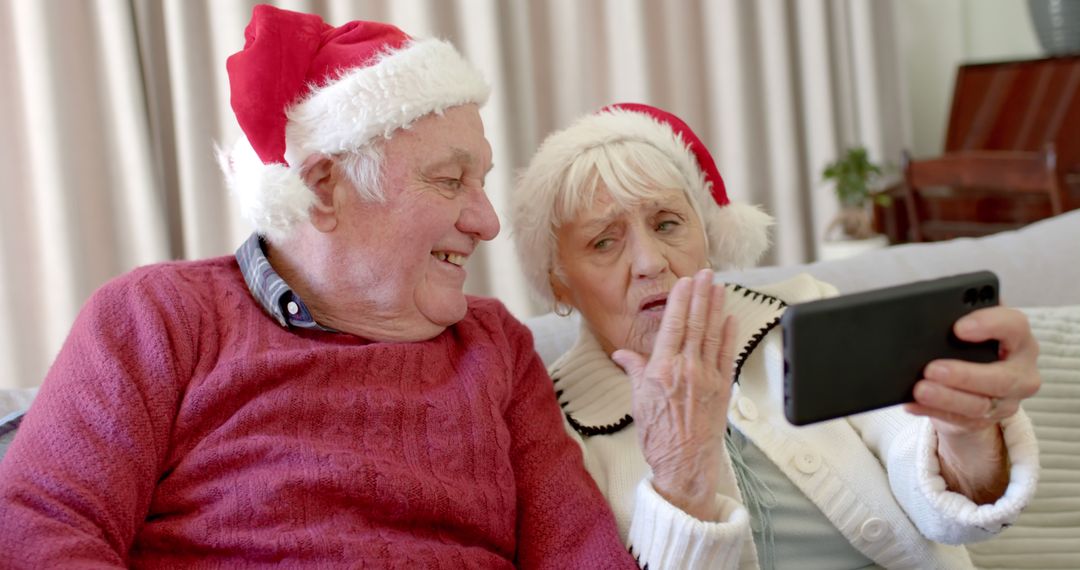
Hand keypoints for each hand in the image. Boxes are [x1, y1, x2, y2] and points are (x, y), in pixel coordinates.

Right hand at [612, 269, 736, 519]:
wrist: (684, 464)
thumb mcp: (637, 401)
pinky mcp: (723, 389)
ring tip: (718, 287)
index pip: (672, 326)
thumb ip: (635, 371)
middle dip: (700, 295)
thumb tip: (622, 354)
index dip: (679, 301)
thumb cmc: (658, 436)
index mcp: (662, 371)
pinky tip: (730, 318)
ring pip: (712, 334)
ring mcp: (707, 378)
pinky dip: (729, 335)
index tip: (683, 282)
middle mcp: (686, 370)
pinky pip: (726, 355)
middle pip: (695, 324)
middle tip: (705, 274)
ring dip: (716, 308)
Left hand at [903, 305, 1040, 501]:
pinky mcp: (987, 421)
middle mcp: (1021, 372)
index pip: (1015, 326)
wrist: (977, 380)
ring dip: (946, 398)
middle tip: (932, 369)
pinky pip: (959, 420)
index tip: (959, 328)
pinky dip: (932, 411)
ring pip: (979, 405)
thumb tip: (929, 316)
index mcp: (1019, 340)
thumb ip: (958, 319)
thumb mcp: (973, 328)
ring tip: (920, 389)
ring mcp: (1007, 401)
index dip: (990, 325)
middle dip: (964, 375)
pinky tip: (913, 403)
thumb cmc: (974, 345)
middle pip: (1001, 377)